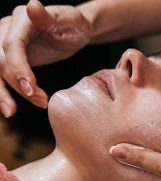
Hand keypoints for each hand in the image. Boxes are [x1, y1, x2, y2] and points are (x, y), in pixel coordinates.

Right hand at [0, 0, 91, 115]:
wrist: (75, 31)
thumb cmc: (76, 25)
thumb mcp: (71, 20)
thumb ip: (50, 17)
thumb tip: (32, 5)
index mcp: (23, 19)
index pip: (12, 44)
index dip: (18, 66)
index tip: (31, 87)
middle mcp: (8, 29)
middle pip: (0, 59)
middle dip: (14, 84)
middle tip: (38, 102)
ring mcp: (6, 43)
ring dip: (3, 92)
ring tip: (12, 112)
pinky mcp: (10, 57)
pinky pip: (2, 75)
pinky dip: (4, 90)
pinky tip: (9, 107)